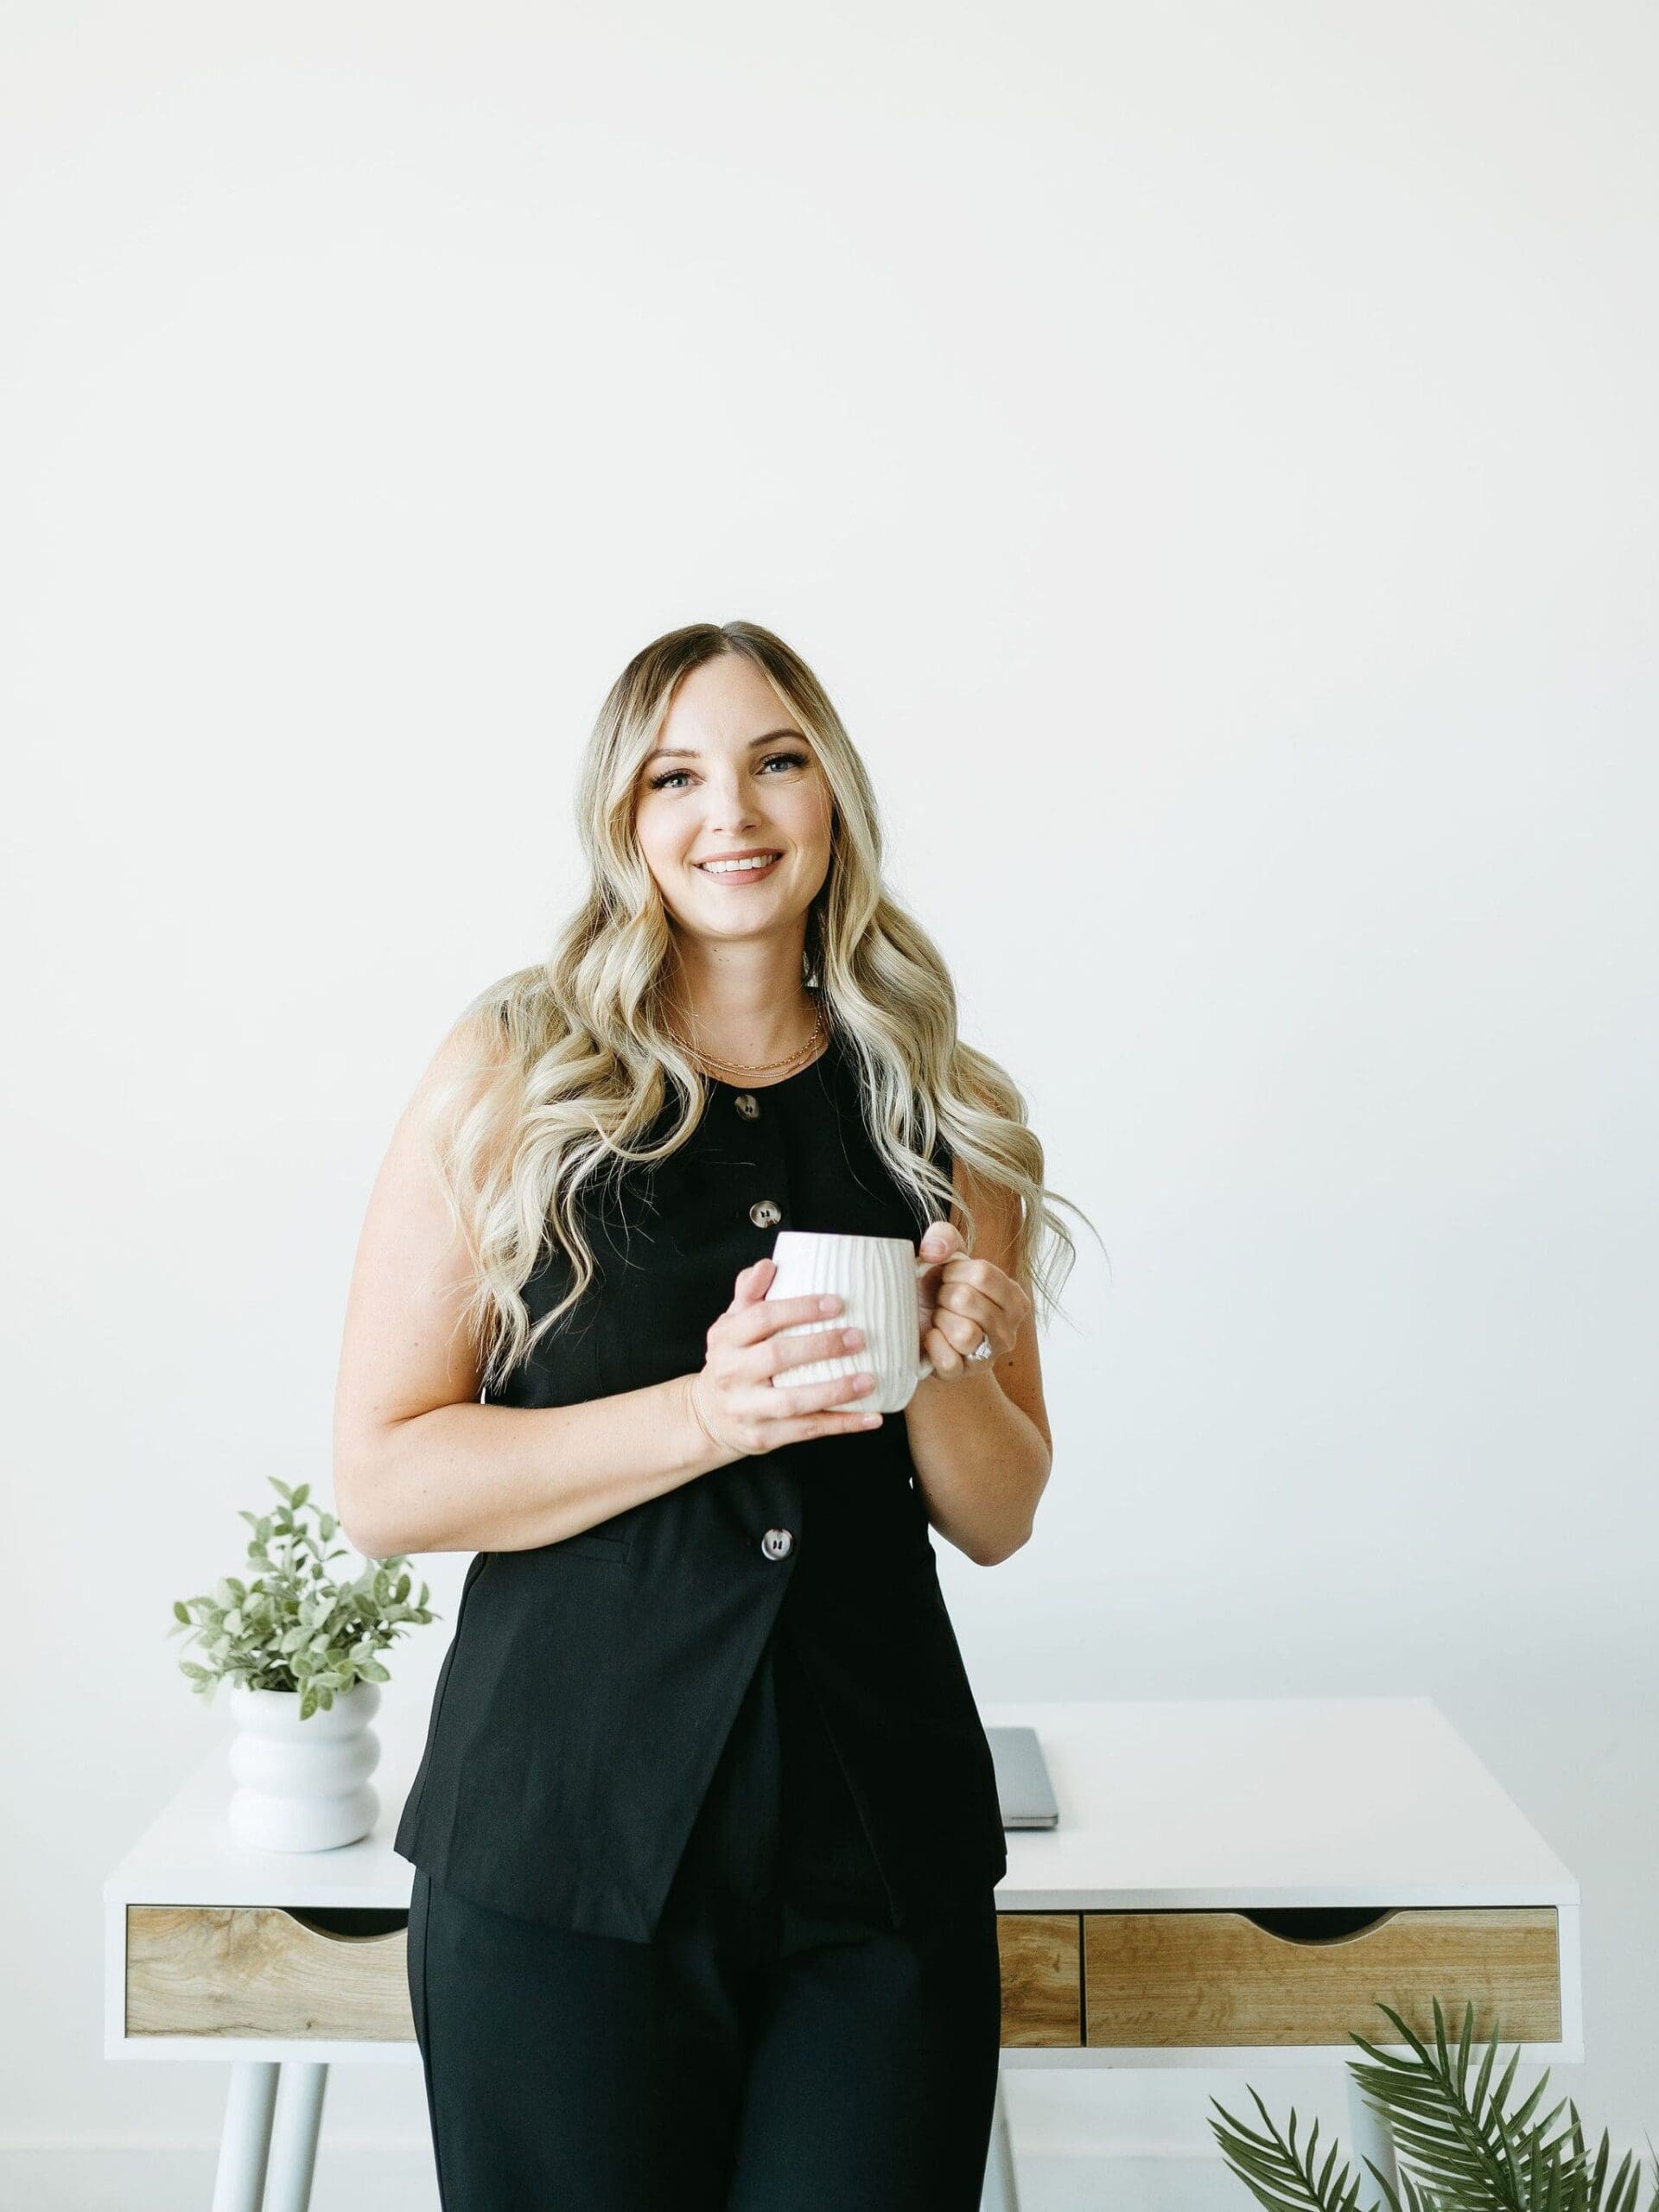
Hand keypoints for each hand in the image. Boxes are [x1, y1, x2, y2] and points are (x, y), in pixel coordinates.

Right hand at [684, 1258, 883, 1459]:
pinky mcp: (763, 1436)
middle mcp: (731, 1373)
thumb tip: (767, 1265)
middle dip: (821, 1346)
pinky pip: (807, 1431)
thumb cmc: (733, 1359)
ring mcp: (746, 1408)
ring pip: (793, 1401)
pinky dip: (842, 1424)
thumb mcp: (731, 1323)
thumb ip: (749, 1293)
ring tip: (870, 1380)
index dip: (800, 1309)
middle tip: (859, 1337)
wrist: (708, 1415)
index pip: (762, 1318)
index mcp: (725, 1339)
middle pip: (777, 1357)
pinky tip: (872, 1418)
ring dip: (835, 1391)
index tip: (837, 1303)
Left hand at [915, 1221, 1028, 1380]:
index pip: (982, 1274)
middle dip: (943, 1296)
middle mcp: (1010, 1329)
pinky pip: (948, 1359)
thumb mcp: (943, 1257)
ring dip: (939, 1321)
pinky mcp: (965, 1375)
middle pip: (967, 1300)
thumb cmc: (937, 1290)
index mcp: (1014, 1297)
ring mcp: (990, 1356)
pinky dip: (931, 1344)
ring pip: (964, 1333)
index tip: (946, 1278)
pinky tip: (930, 1337)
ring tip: (939, 1319)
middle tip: (941, 1301)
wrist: (918, 1328)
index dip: (953, 1272)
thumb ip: (943, 1237)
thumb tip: (934, 1251)